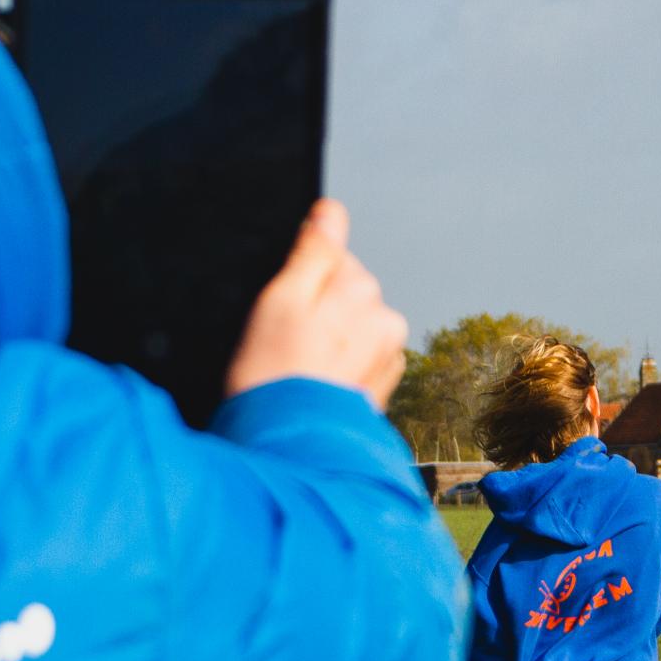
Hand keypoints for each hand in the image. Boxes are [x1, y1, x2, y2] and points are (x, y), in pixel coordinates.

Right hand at [225, 200, 407, 409]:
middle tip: (285, 343)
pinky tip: (315, 382)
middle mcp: (384, 317)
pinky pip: (359, 356)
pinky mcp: (383, 383)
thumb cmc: (272, 375)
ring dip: (329, 337)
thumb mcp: (279, 300)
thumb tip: (330, 211)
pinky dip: (339, 364)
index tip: (282, 310)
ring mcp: (388, 353)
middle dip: (316, 308)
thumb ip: (312, 250)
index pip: (330, 255)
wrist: (289, 449)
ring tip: (300, 367)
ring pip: (352, 324)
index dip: (298, 278)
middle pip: (344, 290)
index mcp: (360, 288)